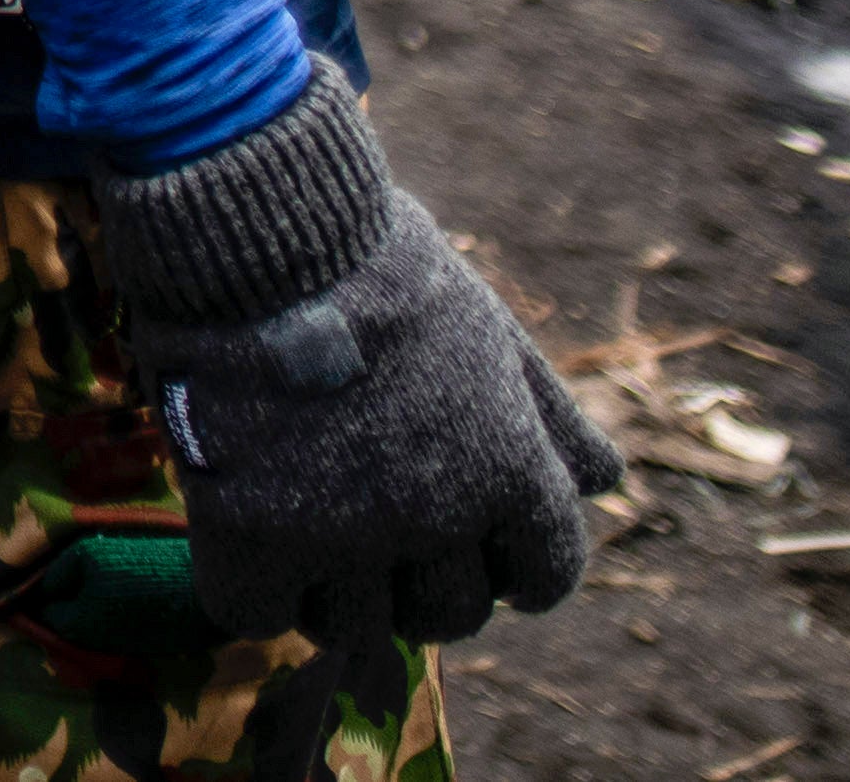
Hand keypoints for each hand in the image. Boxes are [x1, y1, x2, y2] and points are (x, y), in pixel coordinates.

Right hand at [97, 78, 617, 686]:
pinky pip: (254, 611)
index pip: (547, 575)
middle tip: (381, 536)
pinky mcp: (248, 531)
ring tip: (307, 537)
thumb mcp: (486, 327)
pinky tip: (243, 537)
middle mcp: (437, 516)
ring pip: (353, 628)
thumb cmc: (377, 259)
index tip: (484, 555)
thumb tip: (607, 482)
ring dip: (338, 595)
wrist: (256, 220)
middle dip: (423, 586)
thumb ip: (549, 414)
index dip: (517, 570)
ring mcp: (341, 531)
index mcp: (508, 468)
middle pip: (449, 615)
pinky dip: (252, 589)